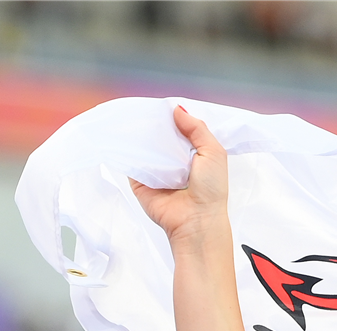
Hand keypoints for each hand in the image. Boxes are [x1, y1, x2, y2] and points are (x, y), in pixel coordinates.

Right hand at [129, 105, 228, 244]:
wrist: (195, 219)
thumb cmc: (210, 189)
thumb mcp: (213, 153)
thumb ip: (197, 130)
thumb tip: (177, 109)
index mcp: (194, 154)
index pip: (180, 130)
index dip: (174, 118)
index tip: (164, 104)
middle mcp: (174, 161)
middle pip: (160, 136)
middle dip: (155, 124)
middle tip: (145, 107)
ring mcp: (155, 170)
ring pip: (143, 146)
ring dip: (139, 134)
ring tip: (131, 116)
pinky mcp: (139, 180)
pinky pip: (130, 161)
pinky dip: (127, 150)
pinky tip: (122, 136)